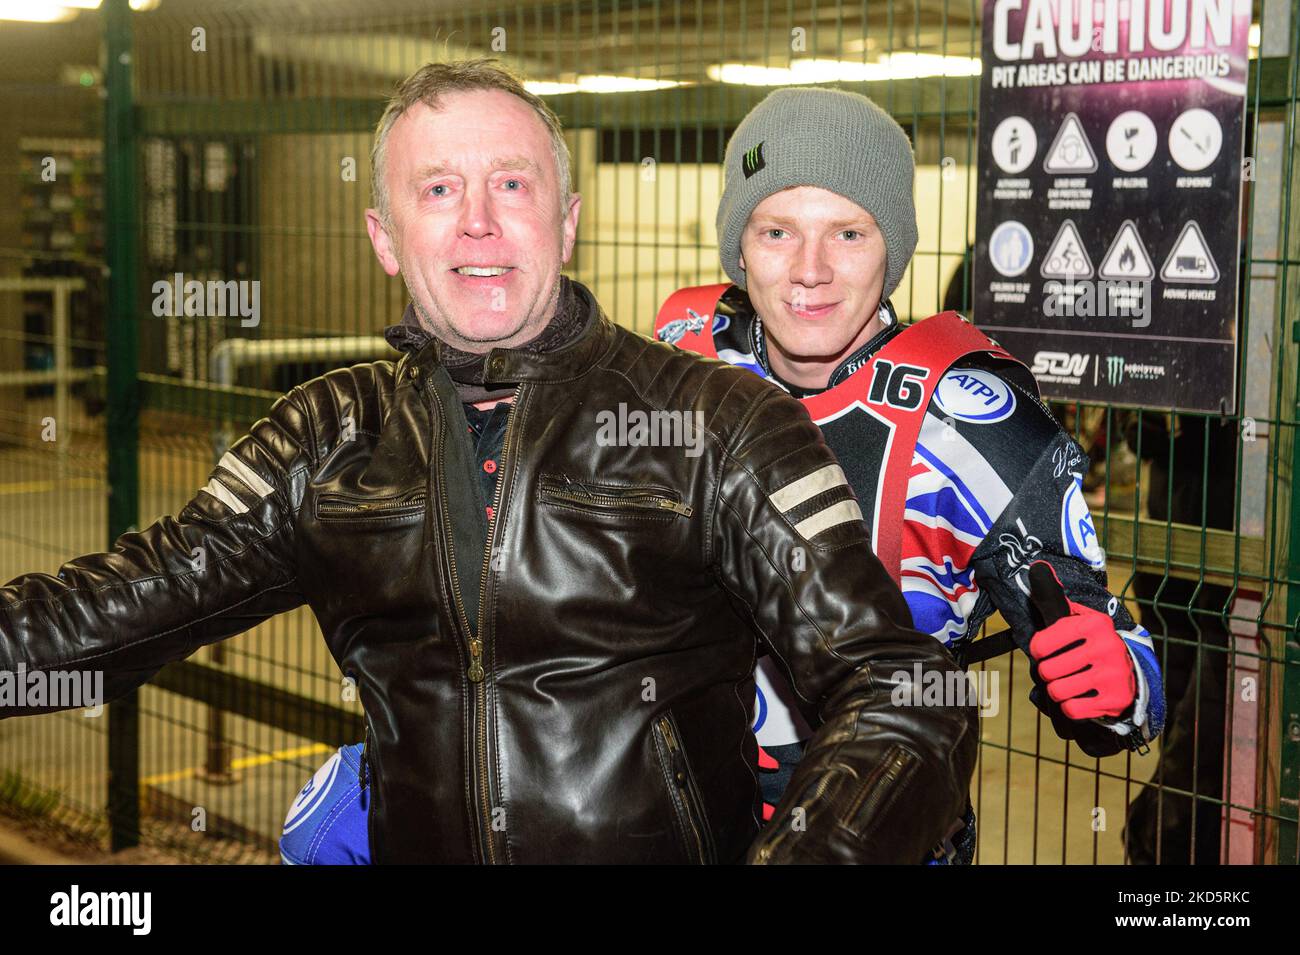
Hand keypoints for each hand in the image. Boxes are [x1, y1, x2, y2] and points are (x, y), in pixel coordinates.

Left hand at [1026, 561, 1136, 720]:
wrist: (1128, 675)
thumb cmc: (1090, 644)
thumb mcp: (1074, 618)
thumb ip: (1052, 596)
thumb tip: (1036, 567)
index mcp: (1094, 623)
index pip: (1040, 644)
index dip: (1039, 651)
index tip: (1050, 649)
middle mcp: (1107, 645)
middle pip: (1047, 670)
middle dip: (1049, 673)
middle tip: (1063, 669)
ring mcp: (1114, 674)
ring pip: (1057, 691)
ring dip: (1059, 690)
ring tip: (1072, 682)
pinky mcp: (1116, 700)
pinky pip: (1072, 709)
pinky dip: (1072, 707)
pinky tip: (1083, 696)